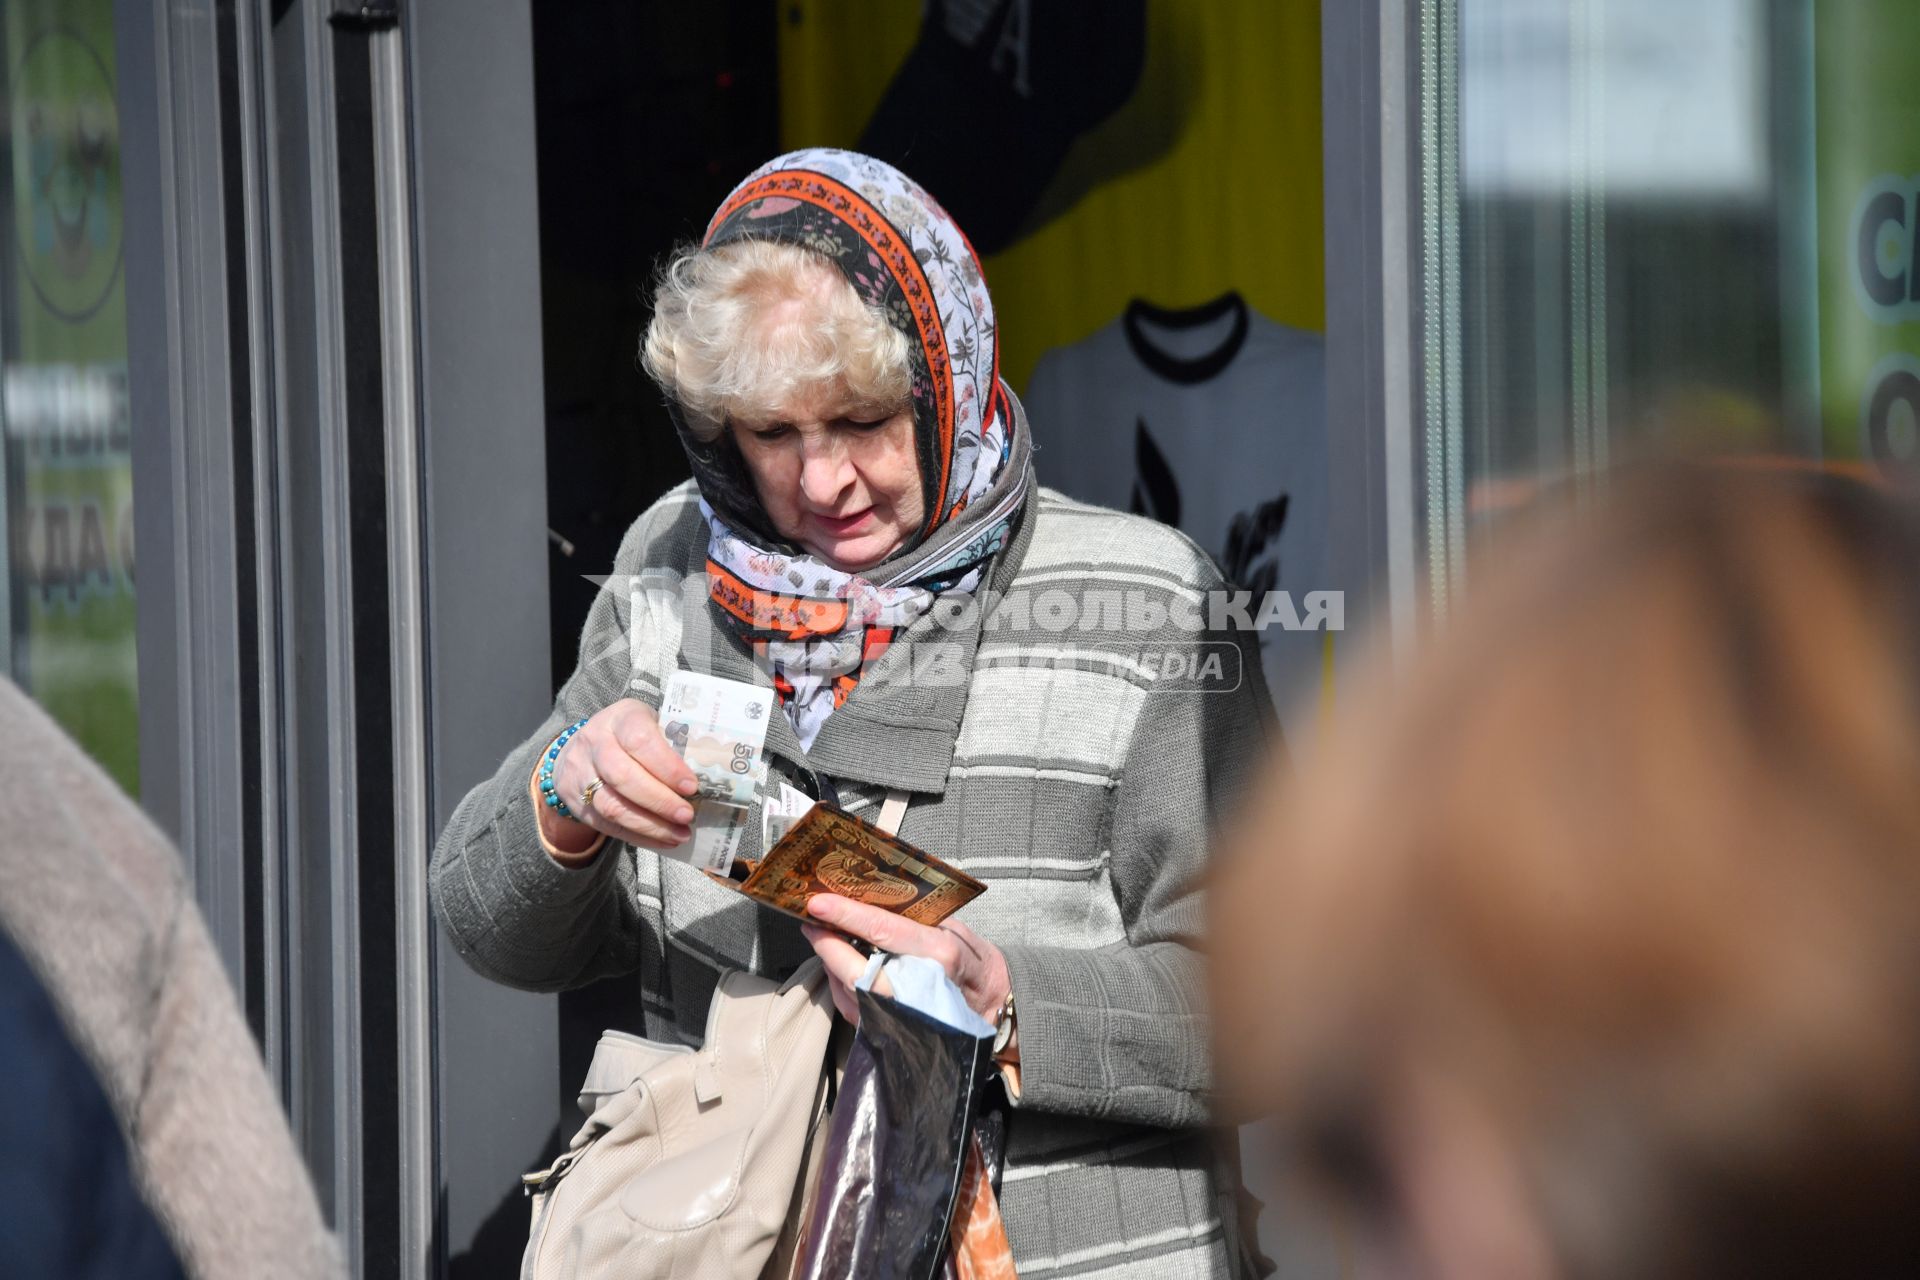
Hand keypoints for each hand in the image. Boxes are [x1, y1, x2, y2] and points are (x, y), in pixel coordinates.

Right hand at [541, 699, 700, 852]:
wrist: (580, 749)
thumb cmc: (630, 735)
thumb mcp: (649, 724)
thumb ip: (672, 742)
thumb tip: (708, 775)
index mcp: (620, 718)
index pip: (640, 740)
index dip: (667, 766)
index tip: (692, 786)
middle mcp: (595, 743)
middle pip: (623, 777)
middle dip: (659, 801)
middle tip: (687, 815)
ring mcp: (581, 774)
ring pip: (612, 806)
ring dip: (650, 826)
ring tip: (680, 834)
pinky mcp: (578, 802)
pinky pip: (607, 826)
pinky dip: (639, 837)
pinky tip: (664, 841)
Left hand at [800, 894, 1009, 1026]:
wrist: (994, 1010)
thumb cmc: (975, 963)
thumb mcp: (957, 930)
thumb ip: (919, 918)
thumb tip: (874, 898)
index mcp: (939, 955)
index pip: (883, 931)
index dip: (846, 915)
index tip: (818, 902)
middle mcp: (918, 988)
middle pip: (855, 968)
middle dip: (826, 943)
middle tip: (810, 921)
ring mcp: (903, 1017)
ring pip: (849, 990)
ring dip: (829, 962)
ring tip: (821, 936)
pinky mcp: (891, 1032)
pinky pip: (853, 1007)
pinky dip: (839, 984)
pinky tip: (837, 965)